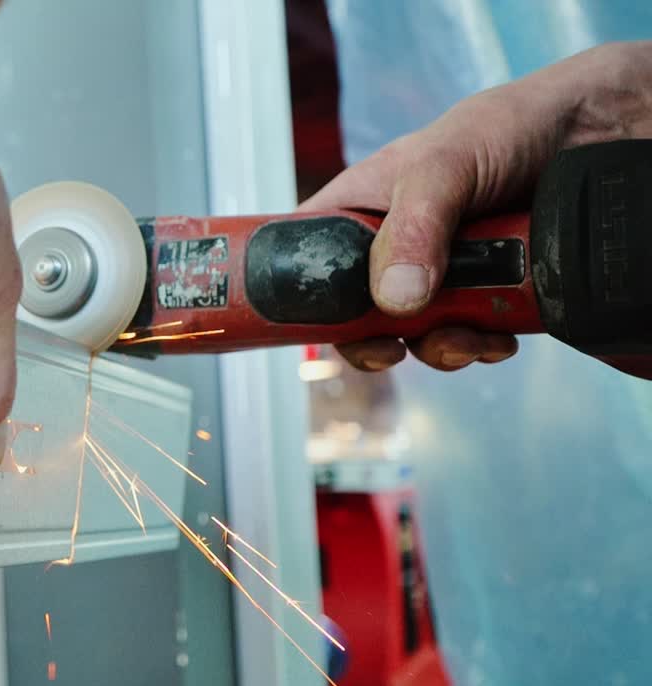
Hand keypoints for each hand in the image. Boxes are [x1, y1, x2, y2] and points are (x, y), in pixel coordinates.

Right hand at [301, 41, 651, 372]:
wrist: (594, 136)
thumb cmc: (503, 127)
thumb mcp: (443, 167)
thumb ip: (414, 229)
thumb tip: (394, 301)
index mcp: (358, 210)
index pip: (304, 258)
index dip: (300, 299)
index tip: (323, 331)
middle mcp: (390, 246)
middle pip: (355, 314)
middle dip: (377, 341)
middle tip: (396, 350)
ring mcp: (435, 272)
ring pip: (413, 333)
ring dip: (439, 348)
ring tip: (471, 338)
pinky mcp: (481, 293)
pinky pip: (465, 336)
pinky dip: (479, 346)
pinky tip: (500, 335)